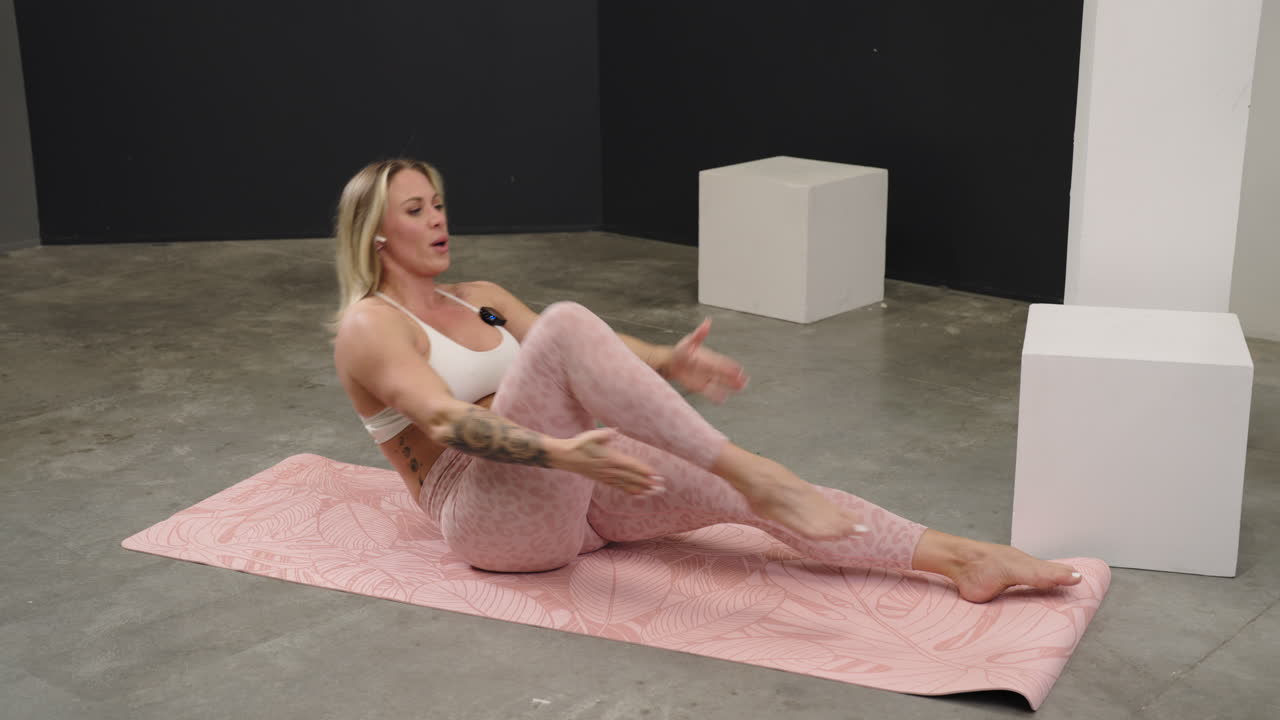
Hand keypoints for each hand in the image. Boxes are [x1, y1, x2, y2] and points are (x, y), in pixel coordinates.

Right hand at [548, 428, 665, 495]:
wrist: (565, 457)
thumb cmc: (578, 444)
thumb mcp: (591, 435)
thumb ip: (604, 434)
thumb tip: (616, 431)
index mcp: (610, 458)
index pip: (631, 466)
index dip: (644, 471)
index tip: (656, 475)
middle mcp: (610, 469)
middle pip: (632, 478)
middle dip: (647, 483)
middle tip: (661, 487)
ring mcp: (606, 476)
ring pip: (627, 484)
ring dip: (642, 489)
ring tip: (654, 493)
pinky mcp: (602, 479)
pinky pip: (619, 487)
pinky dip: (630, 491)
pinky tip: (639, 494)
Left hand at [664, 318, 748, 403]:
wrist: (670, 363)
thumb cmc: (680, 351)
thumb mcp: (689, 341)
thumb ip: (699, 334)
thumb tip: (707, 322)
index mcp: (709, 357)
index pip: (721, 362)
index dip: (730, 365)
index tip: (739, 369)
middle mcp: (709, 368)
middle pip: (724, 373)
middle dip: (734, 377)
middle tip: (745, 380)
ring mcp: (705, 377)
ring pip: (719, 382)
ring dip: (729, 385)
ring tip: (741, 387)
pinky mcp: (699, 386)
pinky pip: (709, 391)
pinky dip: (716, 394)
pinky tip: (723, 398)